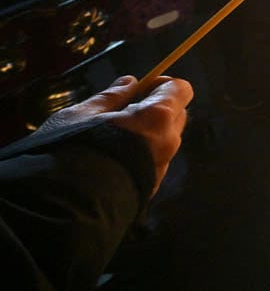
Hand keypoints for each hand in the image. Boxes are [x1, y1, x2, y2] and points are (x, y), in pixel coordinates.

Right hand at [38, 75, 193, 196]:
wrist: (67, 208)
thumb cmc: (73, 150)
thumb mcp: (82, 115)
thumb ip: (110, 97)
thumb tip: (130, 82)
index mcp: (158, 117)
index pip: (181, 89)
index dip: (163, 85)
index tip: (139, 89)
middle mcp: (168, 141)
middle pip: (176, 114)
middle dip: (156, 108)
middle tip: (123, 114)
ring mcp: (163, 166)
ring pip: (164, 139)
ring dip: (147, 134)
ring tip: (112, 140)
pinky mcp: (152, 187)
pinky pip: (154, 161)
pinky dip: (141, 154)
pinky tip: (113, 160)